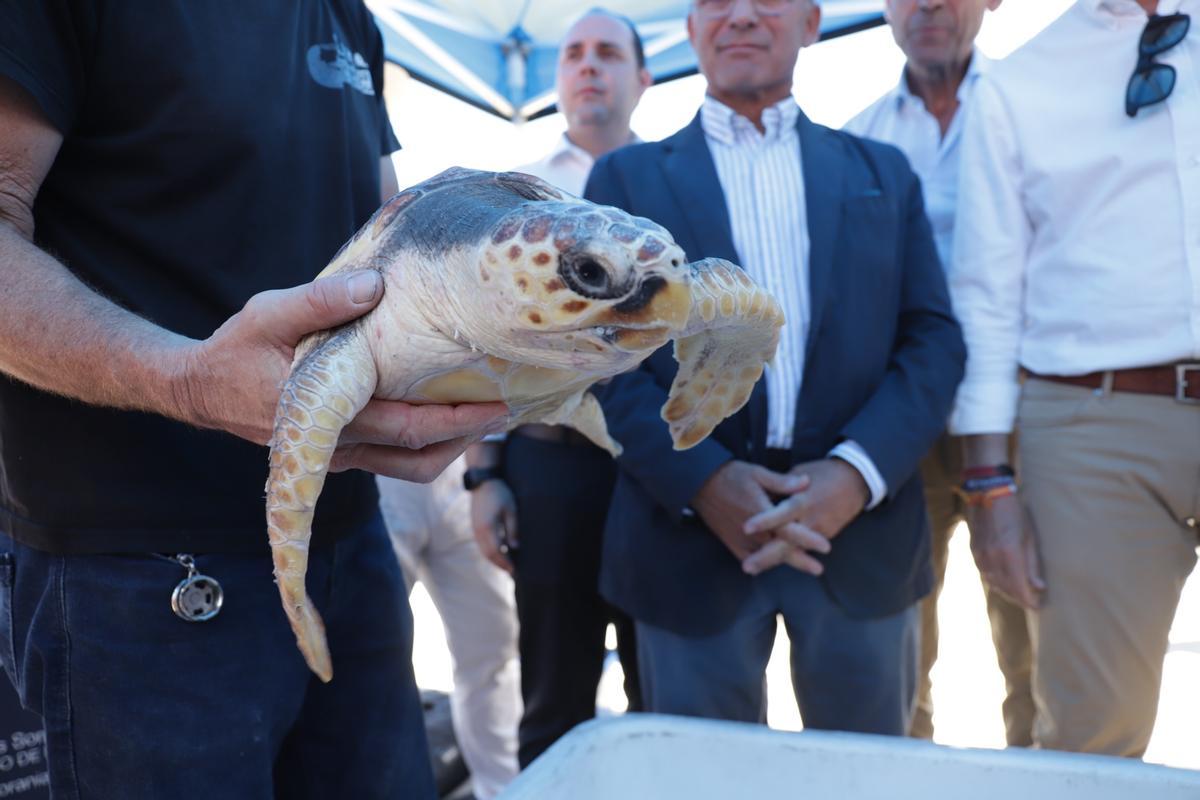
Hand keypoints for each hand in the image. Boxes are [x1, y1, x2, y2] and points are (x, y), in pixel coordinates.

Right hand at [177, 270, 507, 482]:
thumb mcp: (269, 312)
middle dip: (466, 437)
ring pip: (406, 466)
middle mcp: (340, 446)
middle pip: (417, 457)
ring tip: (484, 418)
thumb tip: (375, 284)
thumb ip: (320, 301)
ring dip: (448, 447)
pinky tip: (445, 414)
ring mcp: (340, 455)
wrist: (200, 389)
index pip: (406, 428)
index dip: (456, 422)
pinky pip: (390, 458)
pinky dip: (423, 443)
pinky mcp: (339, 452)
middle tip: (508, 411)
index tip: (498, 407)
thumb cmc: (236, 348)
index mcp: (329, 415)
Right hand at [469, 479, 518, 573]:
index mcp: (488, 527)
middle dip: (500, 564)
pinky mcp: (475, 527)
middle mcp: (478, 531)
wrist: (483, 483)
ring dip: (494, 559)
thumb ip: (513, 529)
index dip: (505, 562)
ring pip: (483, 551)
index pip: (496, 551)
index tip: (514, 569)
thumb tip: (515, 547)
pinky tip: (500, 552)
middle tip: (512, 571)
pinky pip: (481, 545)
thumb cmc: (500, 494)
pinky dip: (490, 552)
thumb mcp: (511, 509)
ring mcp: (475, 530)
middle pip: (488, 554)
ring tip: (507, 564)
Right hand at [691, 460, 817, 564]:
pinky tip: (770, 566)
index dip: (808, 539)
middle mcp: (751, 530)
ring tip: (803, 567)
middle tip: (818, 569)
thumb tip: (806, 482)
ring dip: (784, 561)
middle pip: (780, 550)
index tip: (825, 547)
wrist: (701, 484)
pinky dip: (761, 563)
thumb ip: (782, 482)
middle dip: (801, 560)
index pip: (789, 530)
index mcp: (760, 511)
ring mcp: (740, 538)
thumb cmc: (732, 476)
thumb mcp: (758, 473)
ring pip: (766, 556)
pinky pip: (748, 557)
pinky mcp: (731, 542)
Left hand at [740, 458, 868, 575]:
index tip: (745, 528)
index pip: (782, 513)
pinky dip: (787, 554)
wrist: (856, 481)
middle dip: (766, 556)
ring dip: (774, 560)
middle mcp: (810, 519)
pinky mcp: (826, 536)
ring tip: (752, 568)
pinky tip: (768, 562)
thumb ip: (782, 488)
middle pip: (787, 542)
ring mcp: (820, 531)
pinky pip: (803, 547)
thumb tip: (762, 497)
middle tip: (746, 567)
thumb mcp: (800, 472)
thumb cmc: (823, 473)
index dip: (765, 521)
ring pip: (794, 550)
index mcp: (803, 500)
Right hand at [967, 492, 1043, 609]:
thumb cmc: (1015, 513)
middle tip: (1032, 601)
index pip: (1020, 588)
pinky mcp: (974, 551)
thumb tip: (1039, 587)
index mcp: (1010, 554)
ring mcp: (981, 556)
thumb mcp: (1030, 537)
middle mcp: (993, 558)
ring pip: (994, 583)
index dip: (1030, 600)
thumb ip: (1032, 564)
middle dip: (1020, 598)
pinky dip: (996, 581)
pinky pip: (985, 574)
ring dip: (1008, 592)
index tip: (1038, 606)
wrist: (988, 493)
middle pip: (1007, 589)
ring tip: (1020, 593)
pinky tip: (1004, 581)